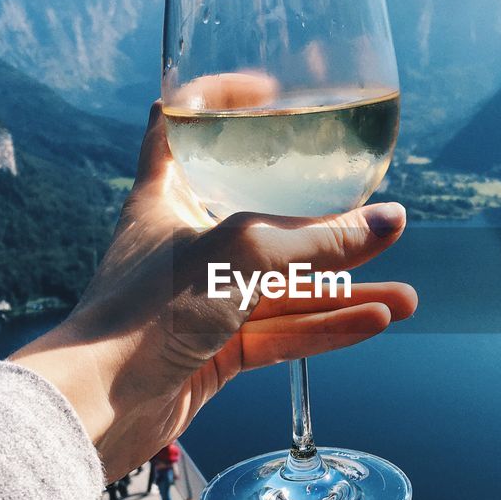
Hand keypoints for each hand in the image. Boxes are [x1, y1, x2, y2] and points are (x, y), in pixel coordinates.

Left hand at [11, 82, 415, 481]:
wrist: (96, 407)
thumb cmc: (145, 312)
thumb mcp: (243, 255)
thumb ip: (322, 239)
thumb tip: (392, 220)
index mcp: (166, 197)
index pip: (182, 125)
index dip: (220, 99)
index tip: (271, 92)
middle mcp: (182, 244)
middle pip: (263, 219)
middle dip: (326, 222)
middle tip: (375, 216)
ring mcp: (198, 301)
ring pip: (282, 288)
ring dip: (342, 292)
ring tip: (404, 296)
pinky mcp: (211, 352)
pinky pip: (279, 333)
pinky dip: (325, 328)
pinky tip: (375, 321)